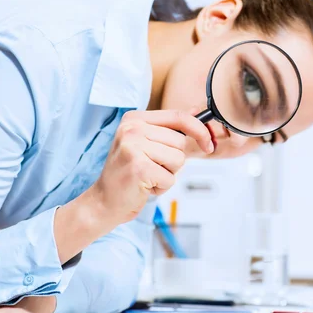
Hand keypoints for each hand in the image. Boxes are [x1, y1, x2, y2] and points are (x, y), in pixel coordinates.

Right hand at [85, 110, 212, 226]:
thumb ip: (170, 127)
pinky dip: (162, 187)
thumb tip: (196, 112)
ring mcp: (133, 147)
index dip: (199, 130)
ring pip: (178, 160)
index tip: (208, 143)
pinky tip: (144, 186)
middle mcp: (132, 129)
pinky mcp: (138, 168)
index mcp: (134, 119)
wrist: (104, 200)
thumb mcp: (146, 143)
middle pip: (181, 142)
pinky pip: (170, 178)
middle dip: (174, 160)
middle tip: (152, 167)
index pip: (178, 116)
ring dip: (168, 174)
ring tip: (148, 176)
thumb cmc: (128, 172)